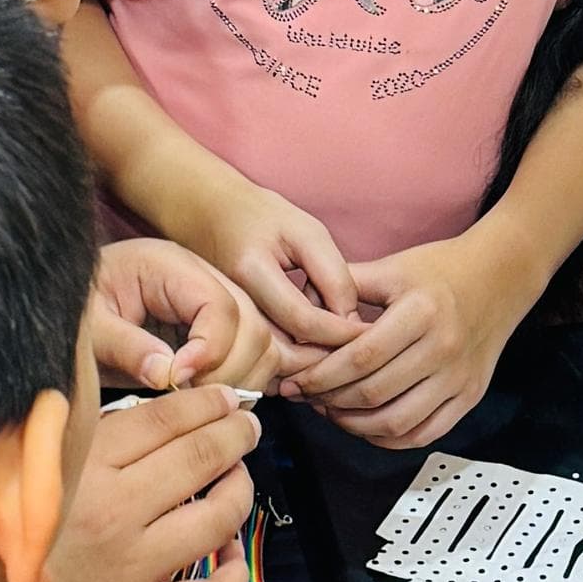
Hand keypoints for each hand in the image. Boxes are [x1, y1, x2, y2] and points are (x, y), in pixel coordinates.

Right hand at [43, 380, 260, 581]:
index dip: (207, 402)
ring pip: (218, 519)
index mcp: (84, 467)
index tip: (225, 399)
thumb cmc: (9, 537)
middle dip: (236, 435)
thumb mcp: (38, 468)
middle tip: (246, 428)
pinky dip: (234, 572)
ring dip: (240, 492)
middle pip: (200, 457)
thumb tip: (154, 403)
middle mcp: (112, 512)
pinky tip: (229, 554)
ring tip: (238, 482)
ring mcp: (131, 567)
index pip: (165, 419)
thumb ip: (91, 435)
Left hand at [90, 239, 283, 394]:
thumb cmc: (77, 306)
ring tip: (197, 403)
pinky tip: (208, 401)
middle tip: (188, 398)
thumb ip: (125, 346)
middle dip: (229, 371)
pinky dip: (242, 383)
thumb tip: (165, 375)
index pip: (220, 305)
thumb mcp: (89, 325)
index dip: (209, 351)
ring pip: (263, 344)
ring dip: (240, 381)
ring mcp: (216, 303)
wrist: (66, 300)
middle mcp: (204, 280)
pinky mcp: (217, 330)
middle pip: (253, 326)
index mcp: (171, 266)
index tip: (175, 380)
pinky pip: (254, 357)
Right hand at [205, 180, 364, 364]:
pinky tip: (313, 352)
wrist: (210, 216)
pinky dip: (291, 362)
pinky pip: (262, 360)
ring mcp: (224, 321)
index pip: (304, 320)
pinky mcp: (228, 332)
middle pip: (286, 352)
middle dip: (327, 358)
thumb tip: (353, 323)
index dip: (342, 333)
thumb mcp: (306, 232)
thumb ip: (333, 275)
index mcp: (251, 271)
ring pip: (273, 363)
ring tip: (341, 354)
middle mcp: (232, 303)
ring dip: (310, 365)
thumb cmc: (262, 217)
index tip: (372, 334)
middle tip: (360, 353)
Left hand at [290, 227, 537, 450]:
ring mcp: (459, 378)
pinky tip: (366, 425)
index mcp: (420, 313)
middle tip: (305, 397)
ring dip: (354, 425)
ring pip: (396, 421)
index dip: (321, 375)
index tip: (297, 380)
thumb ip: (344, 286)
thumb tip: (300, 311)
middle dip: (329, 400)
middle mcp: (443, 349)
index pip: (360, 358)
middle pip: (374, 392)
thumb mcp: (392, 267)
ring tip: (330, 411)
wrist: (500, 277)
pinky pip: (424, 433)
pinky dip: (389, 438)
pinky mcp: (469, 396)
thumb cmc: (441, 270)